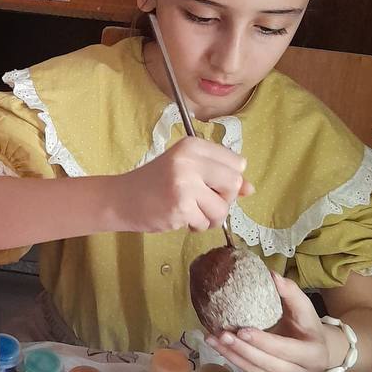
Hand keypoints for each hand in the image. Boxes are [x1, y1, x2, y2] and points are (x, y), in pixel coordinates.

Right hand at [111, 136, 253, 233]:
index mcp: (193, 145)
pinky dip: (196, 226)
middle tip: (203, 200)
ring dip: (210, 217)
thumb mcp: (188, 171)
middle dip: (224, 199)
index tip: (210, 183)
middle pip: (234, 183)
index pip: (237, 163)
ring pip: (222, 208)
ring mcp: (184, 183)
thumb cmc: (156, 183)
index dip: (228, 179)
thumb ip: (219, 177)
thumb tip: (250, 189)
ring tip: (190, 211)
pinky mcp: (180, 207)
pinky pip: (206, 223)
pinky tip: (180, 217)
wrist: (121, 199)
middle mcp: (189, 160)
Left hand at [206, 272, 330, 371]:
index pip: (286, 349)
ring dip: (233, 356)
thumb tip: (271, 275)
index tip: (242, 330)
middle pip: (269, 364)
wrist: (318, 350)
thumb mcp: (304, 308)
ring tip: (213, 339)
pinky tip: (218, 347)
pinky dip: (234, 360)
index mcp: (315, 355)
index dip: (264, 342)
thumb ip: (290, 292)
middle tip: (222, 335)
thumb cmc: (308, 326)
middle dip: (243, 350)